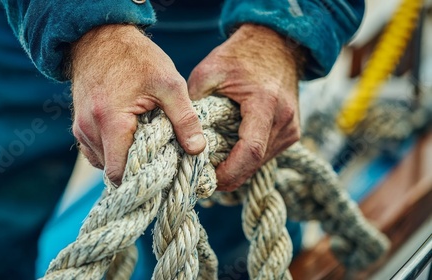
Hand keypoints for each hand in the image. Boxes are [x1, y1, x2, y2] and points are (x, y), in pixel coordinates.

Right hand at [71, 24, 205, 184]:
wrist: (101, 37)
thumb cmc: (137, 58)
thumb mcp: (169, 83)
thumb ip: (185, 118)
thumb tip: (198, 149)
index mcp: (110, 122)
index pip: (119, 173)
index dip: (141, 180)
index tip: (161, 174)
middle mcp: (89, 129)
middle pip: (111, 171)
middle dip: (135, 170)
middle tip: (158, 156)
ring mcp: (81, 128)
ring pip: (103, 163)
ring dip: (124, 159)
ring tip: (144, 141)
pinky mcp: (79, 125)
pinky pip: (96, 152)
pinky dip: (113, 151)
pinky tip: (130, 136)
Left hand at [188, 24, 301, 190]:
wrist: (276, 44)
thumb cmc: (240, 55)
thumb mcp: (209, 71)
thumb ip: (194, 103)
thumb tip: (181, 137)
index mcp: (266, 104)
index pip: (250, 151)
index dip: (229, 172)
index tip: (209, 180)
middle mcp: (284, 120)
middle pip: (255, 163)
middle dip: (230, 175)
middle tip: (203, 179)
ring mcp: (292, 128)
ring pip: (261, 162)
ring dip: (238, 168)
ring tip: (213, 165)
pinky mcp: (291, 131)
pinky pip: (267, 153)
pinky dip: (247, 158)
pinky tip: (230, 152)